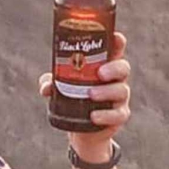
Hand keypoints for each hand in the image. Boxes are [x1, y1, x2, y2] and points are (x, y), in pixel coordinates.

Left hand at [39, 31, 131, 160]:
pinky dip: (106, 115)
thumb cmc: (74, 100)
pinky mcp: (118, 117)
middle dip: (113, 68)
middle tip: (100, 73)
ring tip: (90, 94)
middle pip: (123, 68)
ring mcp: (119, 99)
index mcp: (105, 66)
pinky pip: (118, 115)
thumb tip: (46, 87)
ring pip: (121, 90)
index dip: (118, 42)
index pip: (115, 50)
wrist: (82, 132)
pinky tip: (94, 116)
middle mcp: (116, 80)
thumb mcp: (61, 88)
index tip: (115, 37)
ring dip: (107, 91)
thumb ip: (52, 82)